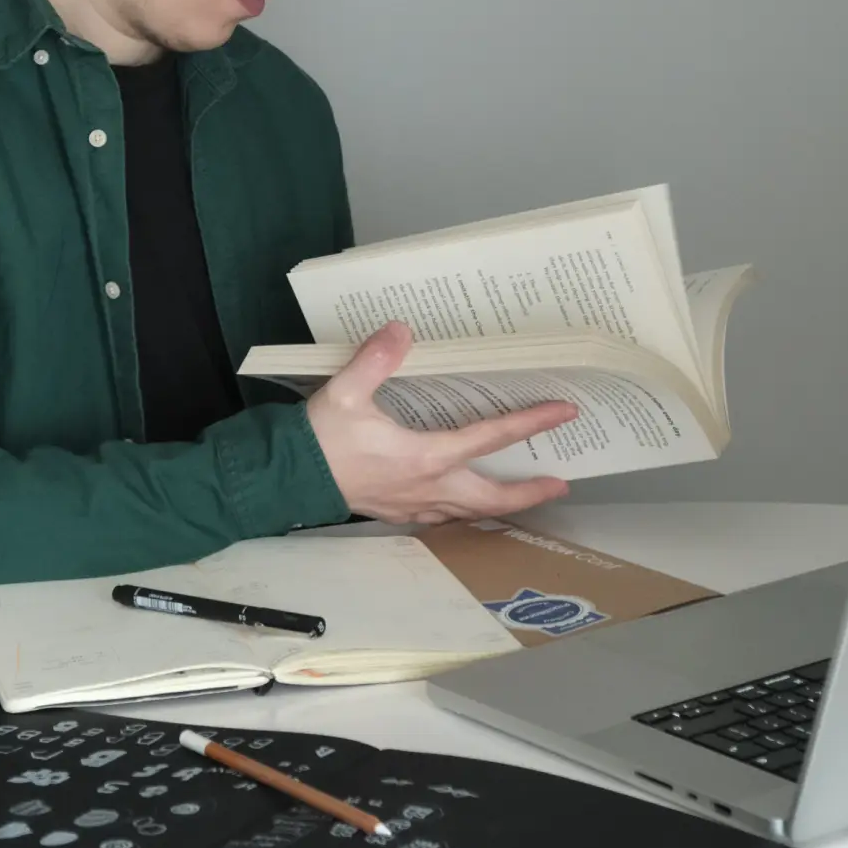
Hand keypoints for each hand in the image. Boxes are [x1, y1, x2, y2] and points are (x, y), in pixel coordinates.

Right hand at [306, 321, 578, 524]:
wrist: (283, 479)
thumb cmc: (318, 438)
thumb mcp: (345, 393)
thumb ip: (374, 361)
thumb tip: (401, 330)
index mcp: (425, 456)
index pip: (490, 438)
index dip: (530, 424)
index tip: (564, 413)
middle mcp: (427, 487)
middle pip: (491, 497)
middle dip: (528, 492)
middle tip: (560, 484)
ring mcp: (412, 504)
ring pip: (469, 512)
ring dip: (500, 505)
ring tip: (522, 496)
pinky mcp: (395, 510)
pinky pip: (443, 517)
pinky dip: (465, 511)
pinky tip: (464, 503)